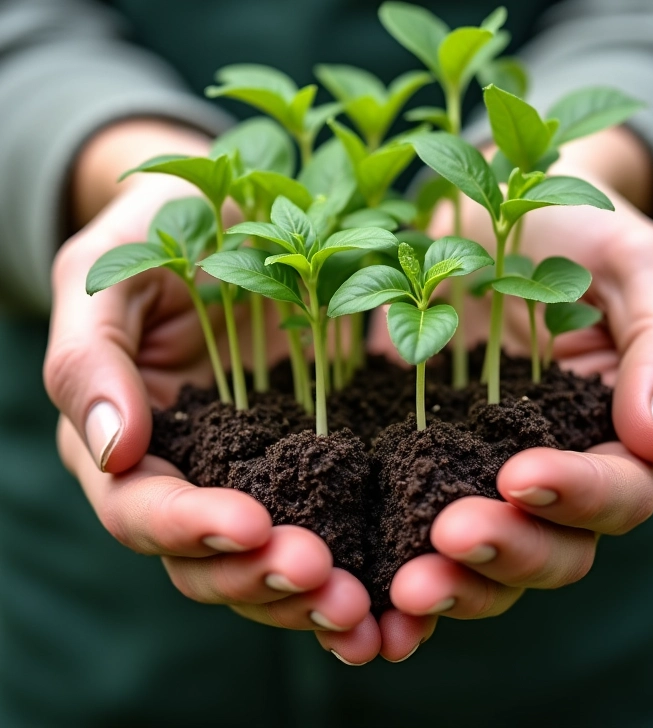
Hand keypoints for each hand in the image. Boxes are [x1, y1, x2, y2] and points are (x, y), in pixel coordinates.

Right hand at [44, 121, 378, 663]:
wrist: (232, 212)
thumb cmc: (157, 231)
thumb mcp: (110, 272)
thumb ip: (91, 356)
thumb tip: (114, 447)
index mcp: (130, 439)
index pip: (142, 509)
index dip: (189, 529)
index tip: (251, 527)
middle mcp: (191, 472)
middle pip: (208, 560)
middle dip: (260, 580)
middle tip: (323, 581)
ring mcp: (256, 472)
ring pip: (270, 562)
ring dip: (311, 593)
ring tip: (364, 605)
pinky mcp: (316, 459)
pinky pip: (334, 522)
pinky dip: (359, 561)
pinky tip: (395, 587)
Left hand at [369, 127, 652, 661]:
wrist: (494, 211)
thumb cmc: (577, 232)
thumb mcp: (634, 266)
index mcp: (611, 436)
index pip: (618, 493)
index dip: (578, 496)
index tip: (522, 476)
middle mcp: (549, 471)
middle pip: (549, 549)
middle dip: (505, 554)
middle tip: (450, 539)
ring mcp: (476, 472)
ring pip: (478, 559)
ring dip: (447, 582)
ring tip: (401, 588)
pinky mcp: (412, 461)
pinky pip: (403, 524)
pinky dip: (383, 563)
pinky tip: (355, 583)